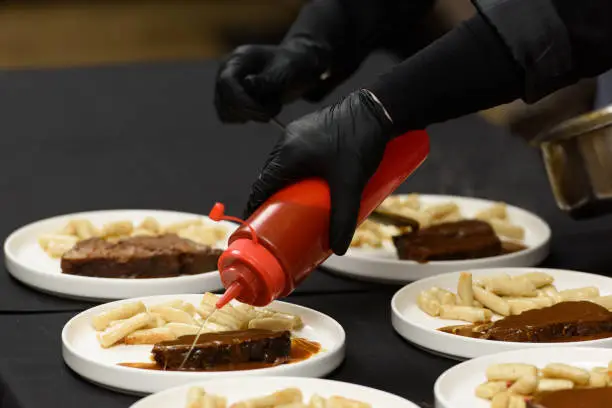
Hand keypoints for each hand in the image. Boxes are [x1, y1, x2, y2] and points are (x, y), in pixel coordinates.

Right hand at [214, 41, 327, 123]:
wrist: (293, 67)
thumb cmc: (291, 65)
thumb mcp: (284, 69)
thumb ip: (267, 78)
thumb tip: (247, 84)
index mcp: (238, 58)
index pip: (226, 82)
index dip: (241, 100)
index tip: (263, 112)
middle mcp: (225, 72)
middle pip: (224, 100)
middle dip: (249, 111)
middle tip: (274, 109)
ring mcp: (226, 86)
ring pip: (226, 112)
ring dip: (249, 115)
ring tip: (270, 107)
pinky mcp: (229, 100)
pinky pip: (230, 117)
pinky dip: (247, 118)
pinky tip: (262, 111)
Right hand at [245, 89, 393, 254]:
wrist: (379, 109)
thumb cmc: (360, 143)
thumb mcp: (350, 185)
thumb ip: (343, 217)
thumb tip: (338, 248)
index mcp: (287, 154)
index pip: (262, 185)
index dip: (258, 206)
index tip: (259, 222)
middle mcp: (287, 141)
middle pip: (272, 175)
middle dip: (274, 197)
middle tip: (282, 218)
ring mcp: (299, 131)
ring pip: (285, 164)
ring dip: (287, 182)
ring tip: (297, 202)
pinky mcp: (312, 127)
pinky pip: (297, 153)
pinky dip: (298, 169)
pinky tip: (312, 179)